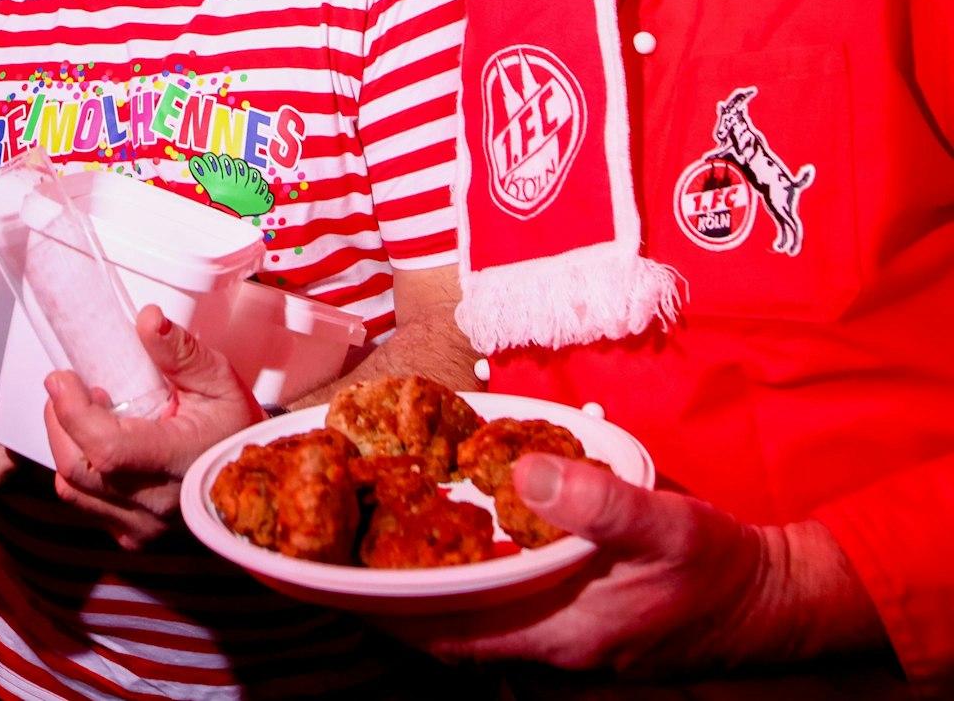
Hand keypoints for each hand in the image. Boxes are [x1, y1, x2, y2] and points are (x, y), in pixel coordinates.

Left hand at [43, 305, 262, 549]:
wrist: (256, 483)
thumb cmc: (234, 429)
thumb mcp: (218, 380)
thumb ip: (180, 352)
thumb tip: (149, 321)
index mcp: (177, 464)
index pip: (106, 450)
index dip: (73, 412)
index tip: (61, 379)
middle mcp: (155, 507)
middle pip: (77, 469)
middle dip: (61, 421)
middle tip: (73, 388)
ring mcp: (141, 529)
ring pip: (72, 488)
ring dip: (67, 443)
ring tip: (90, 413)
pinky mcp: (130, 536)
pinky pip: (83, 502)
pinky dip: (79, 467)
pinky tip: (98, 442)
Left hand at [380, 455, 878, 673]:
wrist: (771, 595)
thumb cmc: (718, 567)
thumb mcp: (664, 525)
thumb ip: (597, 502)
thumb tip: (523, 471)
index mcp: (556, 633)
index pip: (450, 634)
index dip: (392, 610)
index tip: (343, 577)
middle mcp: (548, 642)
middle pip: (450, 626)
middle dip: (397, 593)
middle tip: (345, 546)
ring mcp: (559, 631)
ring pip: (473, 613)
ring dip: (429, 583)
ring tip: (378, 536)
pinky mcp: (572, 612)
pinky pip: (502, 598)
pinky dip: (470, 573)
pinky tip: (452, 535)